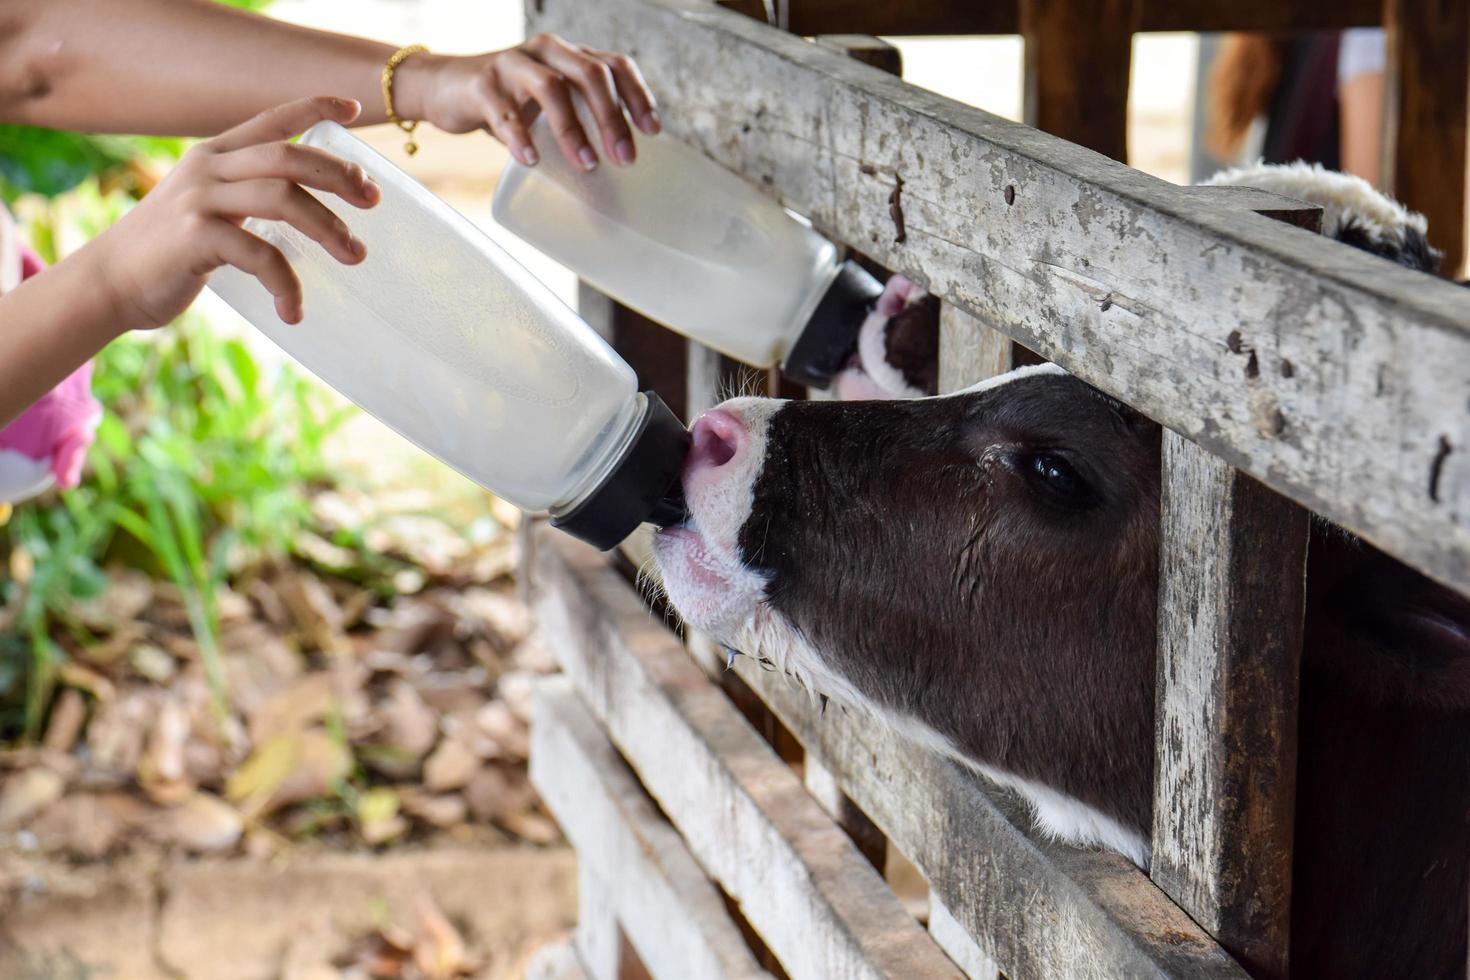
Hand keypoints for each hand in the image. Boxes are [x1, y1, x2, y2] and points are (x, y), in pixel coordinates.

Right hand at [93, 96, 379, 331]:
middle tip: (372, 200)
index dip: (315, 108)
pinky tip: (294, 310)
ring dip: (328, 227)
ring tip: (355, 255)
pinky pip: (260, 254)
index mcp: (216, 155)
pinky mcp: (194, 237)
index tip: (355, 111)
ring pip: (283, 198)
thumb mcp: (207, 206)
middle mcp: (209, 168)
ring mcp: (200, 199)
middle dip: (338, 176)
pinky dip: (286, 284)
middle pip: (289, 156)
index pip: (271, 119)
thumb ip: (246, 193)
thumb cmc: (171, 249)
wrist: (111, 281)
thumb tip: (307, 205)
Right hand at [398, 34, 660, 170]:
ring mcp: (512, 64)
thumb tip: (617, 166)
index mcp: (567, 55)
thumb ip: (578, 118)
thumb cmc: (508, 102)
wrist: (444, 88)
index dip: (637, 95)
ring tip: (587, 164)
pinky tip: (531, 161)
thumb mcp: (549, 104)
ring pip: (552, 88)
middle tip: (625, 158)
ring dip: (573, 129)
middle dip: (612, 118)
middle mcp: (545, 51)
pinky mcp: (481, 84)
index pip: (614, 64)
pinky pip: (505, 112)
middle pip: (590, 75)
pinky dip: (521, 138)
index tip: (653, 132)